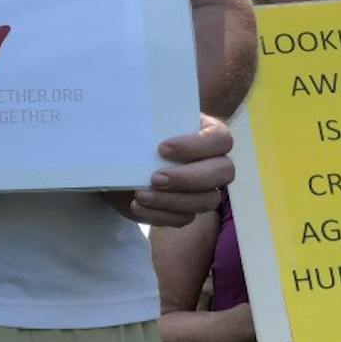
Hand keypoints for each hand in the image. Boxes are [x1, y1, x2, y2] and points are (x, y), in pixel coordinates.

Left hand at [107, 114, 232, 227]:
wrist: (117, 166)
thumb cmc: (133, 139)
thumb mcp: (136, 127)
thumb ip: (143, 123)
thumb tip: (135, 127)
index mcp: (206, 133)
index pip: (220, 139)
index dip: (197, 145)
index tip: (162, 148)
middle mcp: (212, 162)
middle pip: (223, 172)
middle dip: (189, 178)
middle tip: (155, 178)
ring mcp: (203, 189)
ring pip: (207, 200)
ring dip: (173, 200)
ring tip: (140, 194)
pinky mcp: (186, 210)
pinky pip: (184, 218)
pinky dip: (160, 215)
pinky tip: (137, 205)